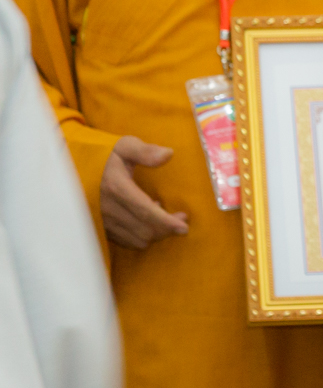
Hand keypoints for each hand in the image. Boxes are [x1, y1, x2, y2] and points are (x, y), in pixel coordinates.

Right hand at [100, 136, 188, 250]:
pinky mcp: (100, 227)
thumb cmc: (104, 155)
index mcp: (116, 188)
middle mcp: (108, 208)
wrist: (73, 168)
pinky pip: (126, 241)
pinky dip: (141, 235)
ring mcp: (103, 220)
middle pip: (144, 229)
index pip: (145, 211)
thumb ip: (145, 151)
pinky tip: (146, 221)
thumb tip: (168, 154)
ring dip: (156, 233)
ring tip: (165, 217)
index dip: (166, 222)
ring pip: (137, 239)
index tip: (184, 227)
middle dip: (167, 228)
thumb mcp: (124, 146)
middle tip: (181, 217)